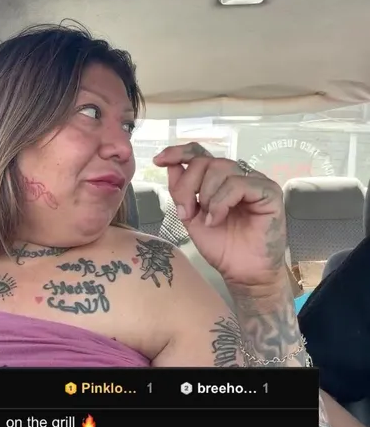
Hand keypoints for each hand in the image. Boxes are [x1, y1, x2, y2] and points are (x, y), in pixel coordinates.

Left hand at [153, 143, 286, 288]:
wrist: (242, 273)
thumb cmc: (222, 247)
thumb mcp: (191, 217)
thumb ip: (181, 191)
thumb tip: (169, 164)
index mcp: (220, 179)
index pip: (200, 154)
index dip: (179, 152)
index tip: (159, 160)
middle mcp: (238, 175)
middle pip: (206, 161)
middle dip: (188, 185)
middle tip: (186, 212)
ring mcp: (255, 182)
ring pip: (221, 169)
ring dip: (206, 195)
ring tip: (207, 220)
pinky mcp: (269, 192)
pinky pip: (238, 184)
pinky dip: (221, 203)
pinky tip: (217, 220)